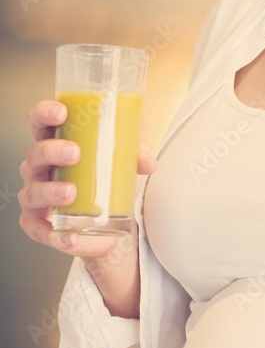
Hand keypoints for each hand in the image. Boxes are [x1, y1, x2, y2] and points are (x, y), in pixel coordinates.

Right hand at [18, 99, 156, 314]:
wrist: (107, 224)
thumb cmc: (105, 181)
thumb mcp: (122, 164)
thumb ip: (135, 157)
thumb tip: (149, 162)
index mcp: (55, 145)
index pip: (41, 124)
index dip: (44, 113)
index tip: (61, 111)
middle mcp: (39, 169)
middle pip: (35, 154)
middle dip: (52, 150)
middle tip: (75, 152)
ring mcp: (35, 197)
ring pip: (33, 191)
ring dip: (50, 190)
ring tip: (71, 192)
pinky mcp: (38, 225)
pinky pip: (40, 230)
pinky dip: (53, 234)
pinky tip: (68, 236)